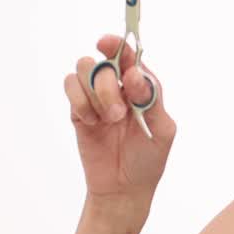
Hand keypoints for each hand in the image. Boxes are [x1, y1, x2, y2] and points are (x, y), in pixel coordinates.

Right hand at [63, 34, 177, 209]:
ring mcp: (96, 98)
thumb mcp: (162, 130)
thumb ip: (151, 99)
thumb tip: (135, 73)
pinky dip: (80, 103)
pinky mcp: (78, 111)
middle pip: (103, 62)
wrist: (124, 189)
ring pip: (83, 70)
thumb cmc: (148, 159)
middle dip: (109, 86)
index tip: (107, 44)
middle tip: (119, 114)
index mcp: (141, 87)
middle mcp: (118, 87)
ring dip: (95, 94)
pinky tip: (92, 122)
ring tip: (108, 120)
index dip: (117, 44)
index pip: (128, 55)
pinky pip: (71, 89)